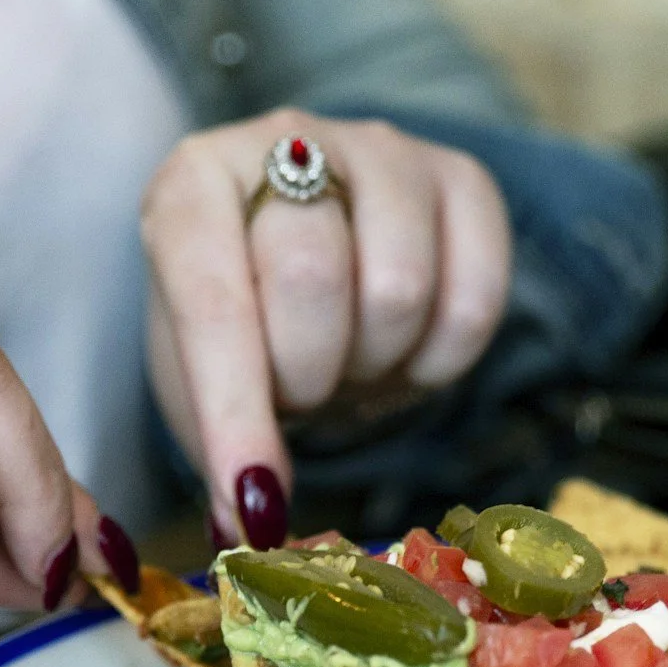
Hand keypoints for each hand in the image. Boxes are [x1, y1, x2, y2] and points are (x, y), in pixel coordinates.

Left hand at [140, 112, 510, 546]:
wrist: (311, 272)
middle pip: (311, 275)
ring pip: (399, 285)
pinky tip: (406, 350)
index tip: (253, 501)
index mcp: (191, 185)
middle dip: (309, 374)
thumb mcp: (200, 378)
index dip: (235, 408)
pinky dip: (442, 360)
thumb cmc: (245, 329)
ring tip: (350, 361)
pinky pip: (476, 297)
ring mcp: (381, 149)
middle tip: (301, 392)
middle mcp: (284, 140)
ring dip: (375, 363)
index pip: (213, 297)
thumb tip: (248, 526)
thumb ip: (217, 444)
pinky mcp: (462, 177)